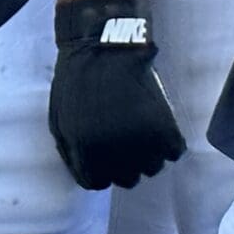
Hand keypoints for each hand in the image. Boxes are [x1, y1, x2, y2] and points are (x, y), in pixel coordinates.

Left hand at [49, 0, 186, 189]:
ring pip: (152, 169)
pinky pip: (174, 153)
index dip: (99, 173)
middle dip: (123, 167)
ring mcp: (142, 141)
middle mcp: (114, 152)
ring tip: (139, 132)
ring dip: (147, 156)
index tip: (103, 161)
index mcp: (84, 149)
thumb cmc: (76, 83)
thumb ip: (71, 152)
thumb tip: (86, 177)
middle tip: (122, 145)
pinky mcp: (165, 128)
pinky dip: (167, 144)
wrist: (105, 50)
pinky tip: (156, 127)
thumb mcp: (60, 120)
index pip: (95, 183)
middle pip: (126, 180)